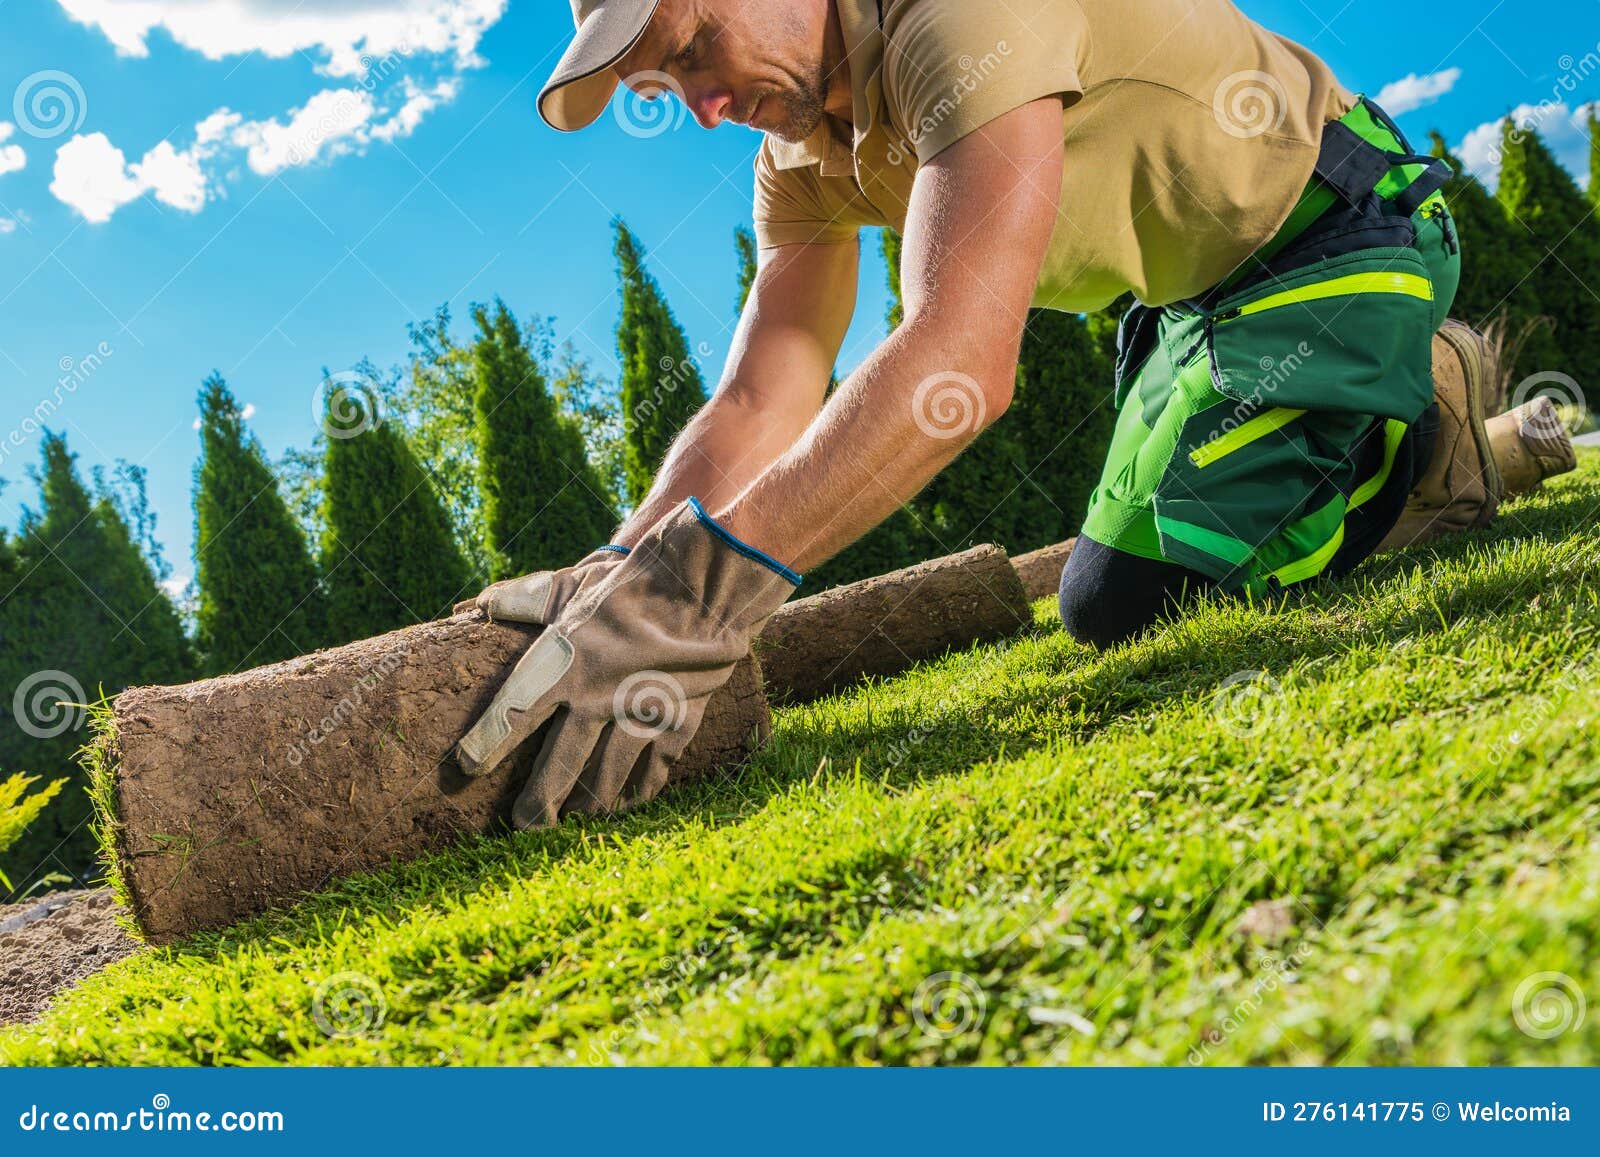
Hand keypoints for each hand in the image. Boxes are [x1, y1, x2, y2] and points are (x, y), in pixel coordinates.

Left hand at [455, 499, 799, 827]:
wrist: (705, 584)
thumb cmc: (632, 585)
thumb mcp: (570, 587)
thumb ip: (519, 602)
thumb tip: (467, 608)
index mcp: (562, 665)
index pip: (512, 715)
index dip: (486, 745)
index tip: (466, 768)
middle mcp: (596, 698)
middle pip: (559, 767)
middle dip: (538, 803)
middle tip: (524, 827)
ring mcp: (639, 715)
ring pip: (607, 780)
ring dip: (587, 806)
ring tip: (573, 822)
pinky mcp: (679, 722)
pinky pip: (654, 770)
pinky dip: (639, 792)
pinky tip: (627, 805)